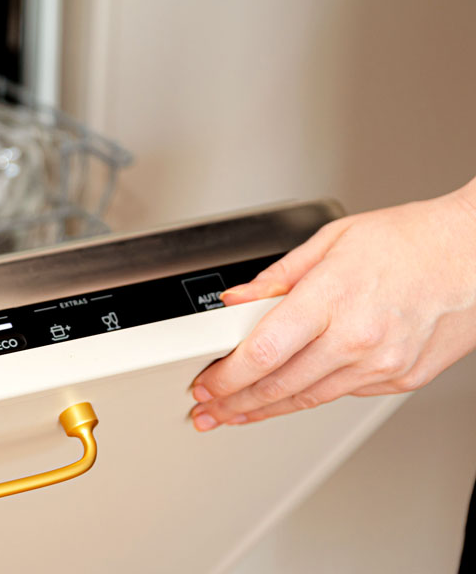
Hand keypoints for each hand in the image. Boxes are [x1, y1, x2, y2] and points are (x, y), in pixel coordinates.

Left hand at [189, 181, 475, 430]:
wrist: (474, 254)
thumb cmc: (409, 240)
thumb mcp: (330, 241)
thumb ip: (277, 278)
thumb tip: (237, 301)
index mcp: (333, 299)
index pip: (263, 352)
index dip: (226, 377)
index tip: (204, 385)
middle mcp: (359, 338)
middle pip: (280, 385)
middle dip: (234, 402)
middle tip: (208, 410)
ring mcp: (382, 365)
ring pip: (309, 398)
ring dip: (266, 409)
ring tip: (235, 414)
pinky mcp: (401, 379)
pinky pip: (342, 393)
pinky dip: (308, 396)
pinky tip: (286, 396)